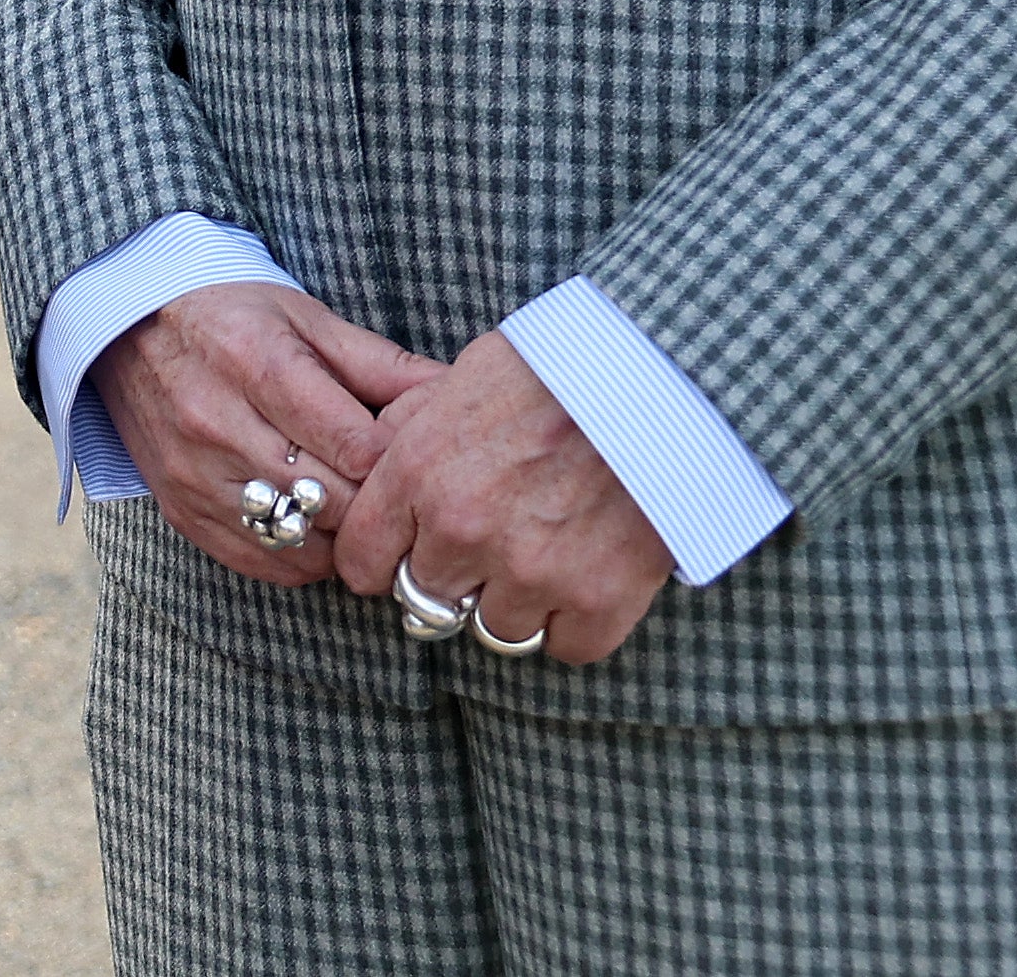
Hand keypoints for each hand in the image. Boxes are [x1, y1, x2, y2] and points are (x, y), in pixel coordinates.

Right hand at [83, 283, 439, 586]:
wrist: (126, 325)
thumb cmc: (229, 314)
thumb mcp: (306, 319)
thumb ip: (381, 365)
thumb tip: (456, 395)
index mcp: (258, 364)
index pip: (359, 450)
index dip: (400, 463)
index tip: (416, 459)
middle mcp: (218, 423)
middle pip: (334, 501)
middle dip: (378, 504)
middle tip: (398, 494)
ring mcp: (195, 473)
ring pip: (301, 540)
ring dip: (342, 536)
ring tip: (354, 508)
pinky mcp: (180, 509)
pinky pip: (261, 561)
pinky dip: (300, 555)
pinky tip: (313, 526)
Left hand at [337, 329, 675, 664]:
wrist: (654, 376)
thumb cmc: (554, 369)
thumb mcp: (457, 380)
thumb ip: (408, 429)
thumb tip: (373, 461)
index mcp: (418, 473)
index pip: (362, 561)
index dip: (377, 564)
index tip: (396, 561)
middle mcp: (463, 531)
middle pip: (426, 601)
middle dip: (447, 581)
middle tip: (478, 556)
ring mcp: (530, 571)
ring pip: (495, 630)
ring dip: (510, 605)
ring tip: (537, 564)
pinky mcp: (598, 599)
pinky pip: (566, 647)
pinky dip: (572, 625)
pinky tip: (581, 583)